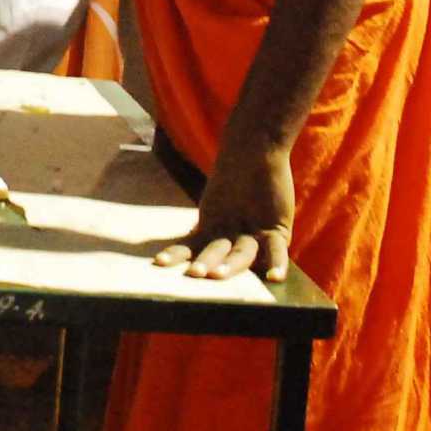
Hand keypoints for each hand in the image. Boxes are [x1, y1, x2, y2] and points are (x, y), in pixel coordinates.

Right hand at [158, 143, 295, 281]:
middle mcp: (230, 238)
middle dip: (206, 261)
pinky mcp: (277, 233)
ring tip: (216, 273)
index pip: (190, 246)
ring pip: (241, 253)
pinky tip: (275, 278)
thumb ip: (197, 205)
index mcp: (210, 231)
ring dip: (232, 265)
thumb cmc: (232, 171)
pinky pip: (275, 251)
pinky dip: (276, 263)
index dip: (175, 254)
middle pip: (216, 251)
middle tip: (194, 273)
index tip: (158, 262)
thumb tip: (154, 217)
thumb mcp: (211, 192)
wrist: (258, 152)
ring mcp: (253, 237)